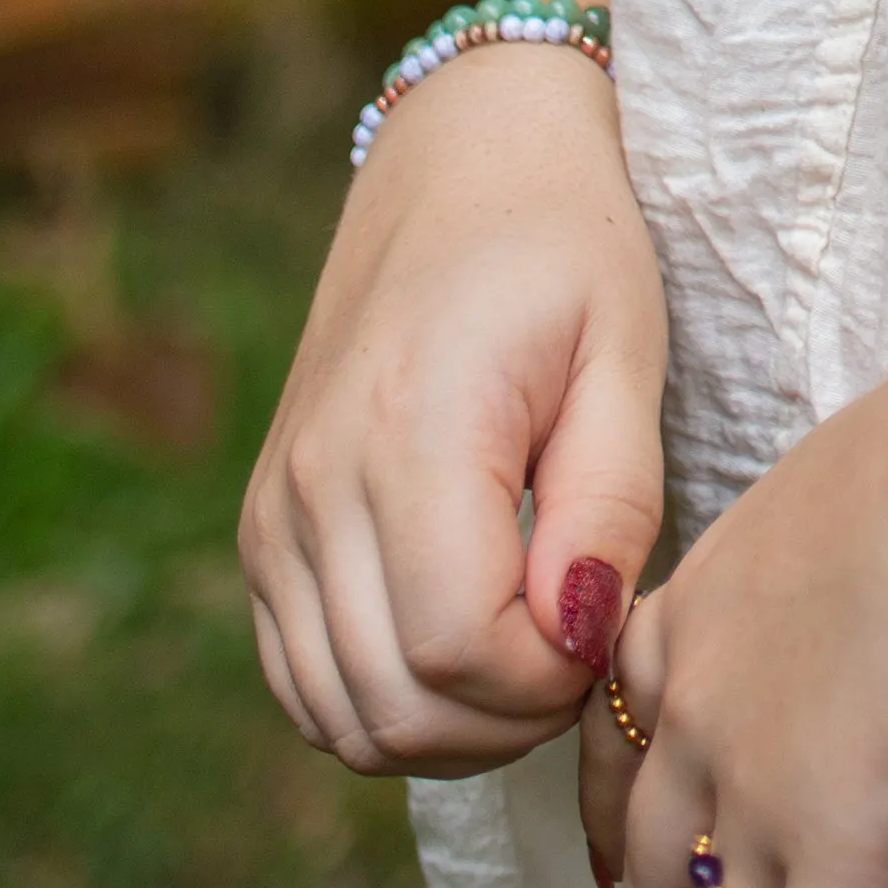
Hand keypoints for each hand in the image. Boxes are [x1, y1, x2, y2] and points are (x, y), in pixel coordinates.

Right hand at [241, 12, 665, 775]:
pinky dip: (386, 703)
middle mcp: (315, 485)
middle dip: (508, 719)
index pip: (458, 652)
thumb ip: (608, 504)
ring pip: (343, 717)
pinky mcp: (263, 530)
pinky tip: (464, 648)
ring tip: (533, 647)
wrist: (461, 159)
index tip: (611, 619)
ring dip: (449, 728)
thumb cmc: (567, 248)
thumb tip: (576, 637)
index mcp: (407, 430)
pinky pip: (304, 683)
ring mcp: (274, 515)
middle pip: (396, 706)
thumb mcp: (624, 353)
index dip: (551, 679)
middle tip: (582, 647)